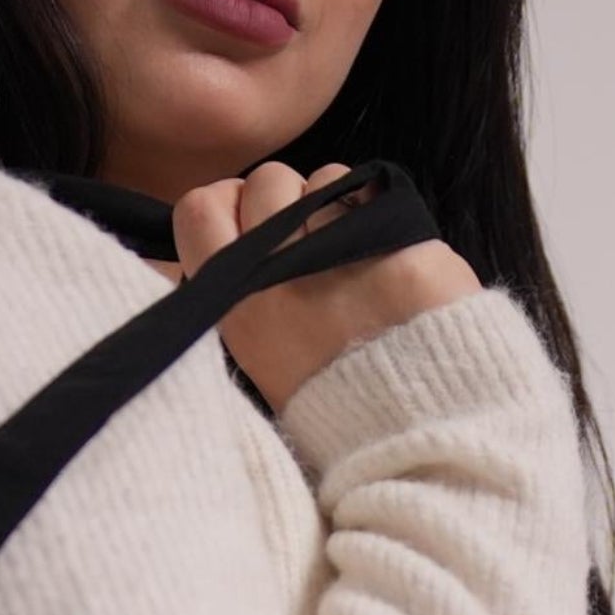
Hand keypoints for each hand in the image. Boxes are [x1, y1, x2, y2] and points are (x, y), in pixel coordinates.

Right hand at [148, 161, 481, 412]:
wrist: (414, 435)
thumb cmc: (333, 400)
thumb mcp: (257, 357)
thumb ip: (239, 290)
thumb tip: (234, 235)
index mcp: (234, 303)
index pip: (200, 208)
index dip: (229, 206)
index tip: (254, 225)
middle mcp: (278, 273)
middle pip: (264, 182)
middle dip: (288, 201)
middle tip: (313, 245)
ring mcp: (337, 254)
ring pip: (320, 178)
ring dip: (336, 204)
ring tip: (356, 256)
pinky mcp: (397, 244)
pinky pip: (373, 190)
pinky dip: (379, 208)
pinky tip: (388, 249)